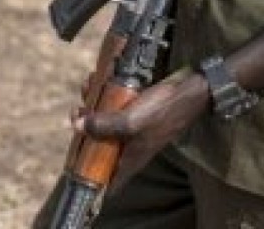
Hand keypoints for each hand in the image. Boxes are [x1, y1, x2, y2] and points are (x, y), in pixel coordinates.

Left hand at [73, 69, 209, 190]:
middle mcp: (130, 148)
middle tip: (77, 112)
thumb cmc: (163, 112)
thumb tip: (76, 126)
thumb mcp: (130, 122)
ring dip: (93, 107)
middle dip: (85, 130)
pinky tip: (100, 80)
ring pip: (105, 125)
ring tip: (88, 89)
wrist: (189, 91)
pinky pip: (115, 109)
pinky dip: (105, 96)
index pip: (108, 183)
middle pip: (100, 147)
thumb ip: (104, 126)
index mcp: (130, 160)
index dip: (90, 181)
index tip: (73, 166)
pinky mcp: (136, 114)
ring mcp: (133, 131)